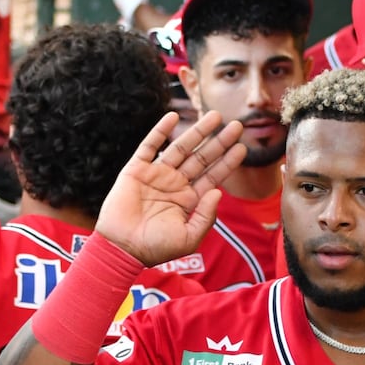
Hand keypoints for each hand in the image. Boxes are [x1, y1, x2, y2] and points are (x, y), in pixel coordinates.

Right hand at [95, 110, 246, 266]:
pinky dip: (160, 131)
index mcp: (189, 200)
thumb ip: (206, 216)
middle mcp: (175, 184)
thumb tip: (218, 191)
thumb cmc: (155, 248)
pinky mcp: (136, 170)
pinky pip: (149, 146)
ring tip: (215, 116)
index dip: (228, 162)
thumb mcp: (189, 238)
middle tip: (237, 125)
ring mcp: (157, 175)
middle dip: (219, 142)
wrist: (122, 248)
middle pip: (202, 158)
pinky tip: (173, 116)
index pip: (213, 176)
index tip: (243, 148)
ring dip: (197, 131)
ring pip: (181, 147)